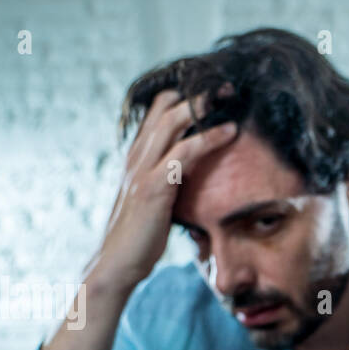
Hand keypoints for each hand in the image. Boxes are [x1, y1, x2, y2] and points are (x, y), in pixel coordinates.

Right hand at [89, 87, 238, 290]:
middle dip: (196, 93)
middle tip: (226, 85)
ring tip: (230, 95)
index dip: (182, 97)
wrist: (118, 264)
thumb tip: (195, 177)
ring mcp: (142, 170)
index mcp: (137, 158)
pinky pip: (183, 153)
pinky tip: (230, 132)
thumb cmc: (140, 238)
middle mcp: (136, 157)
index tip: (211, 91)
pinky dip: (208, 138)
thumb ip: (170, 183)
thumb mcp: (157, 202)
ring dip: (203, 106)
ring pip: (172, 123)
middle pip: (164, 108)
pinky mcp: (153, 187)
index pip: (156, 113)